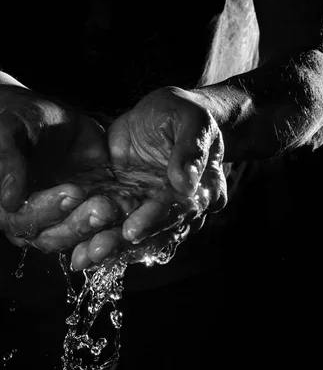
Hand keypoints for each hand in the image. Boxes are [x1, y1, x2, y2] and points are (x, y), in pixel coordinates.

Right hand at [0, 86, 126, 251]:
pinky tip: (128, 213)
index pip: (24, 219)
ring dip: (96, 227)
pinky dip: (113, 226)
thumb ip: (7, 161)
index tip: (74, 191)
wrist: (47, 116)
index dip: (47, 209)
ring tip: (112, 207)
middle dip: (78, 223)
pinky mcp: (86, 210)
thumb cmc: (19, 120)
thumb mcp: (9, 131)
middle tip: (102, 205)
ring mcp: (61, 217)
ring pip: (76, 236)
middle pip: (52, 236)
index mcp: (8, 203)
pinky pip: (100, 227)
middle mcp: (32, 217)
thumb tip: (8, 199)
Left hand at [71, 86, 227, 269]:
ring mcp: (150, 208)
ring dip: (107, 247)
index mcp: (200, 191)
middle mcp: (177, 208)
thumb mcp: (192, 122)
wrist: (166, 112)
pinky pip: (112, 224)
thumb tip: (187, 183)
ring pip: (131, 234)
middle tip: (98, 250)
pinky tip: (76, 251)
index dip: (154, 220)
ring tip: (81, 258)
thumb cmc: (184, 113)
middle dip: (124, 243)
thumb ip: (191, 150)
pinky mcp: (128, 203)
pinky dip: (95, 237)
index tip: (132, 230)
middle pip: (152, 231)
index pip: (178, 210)